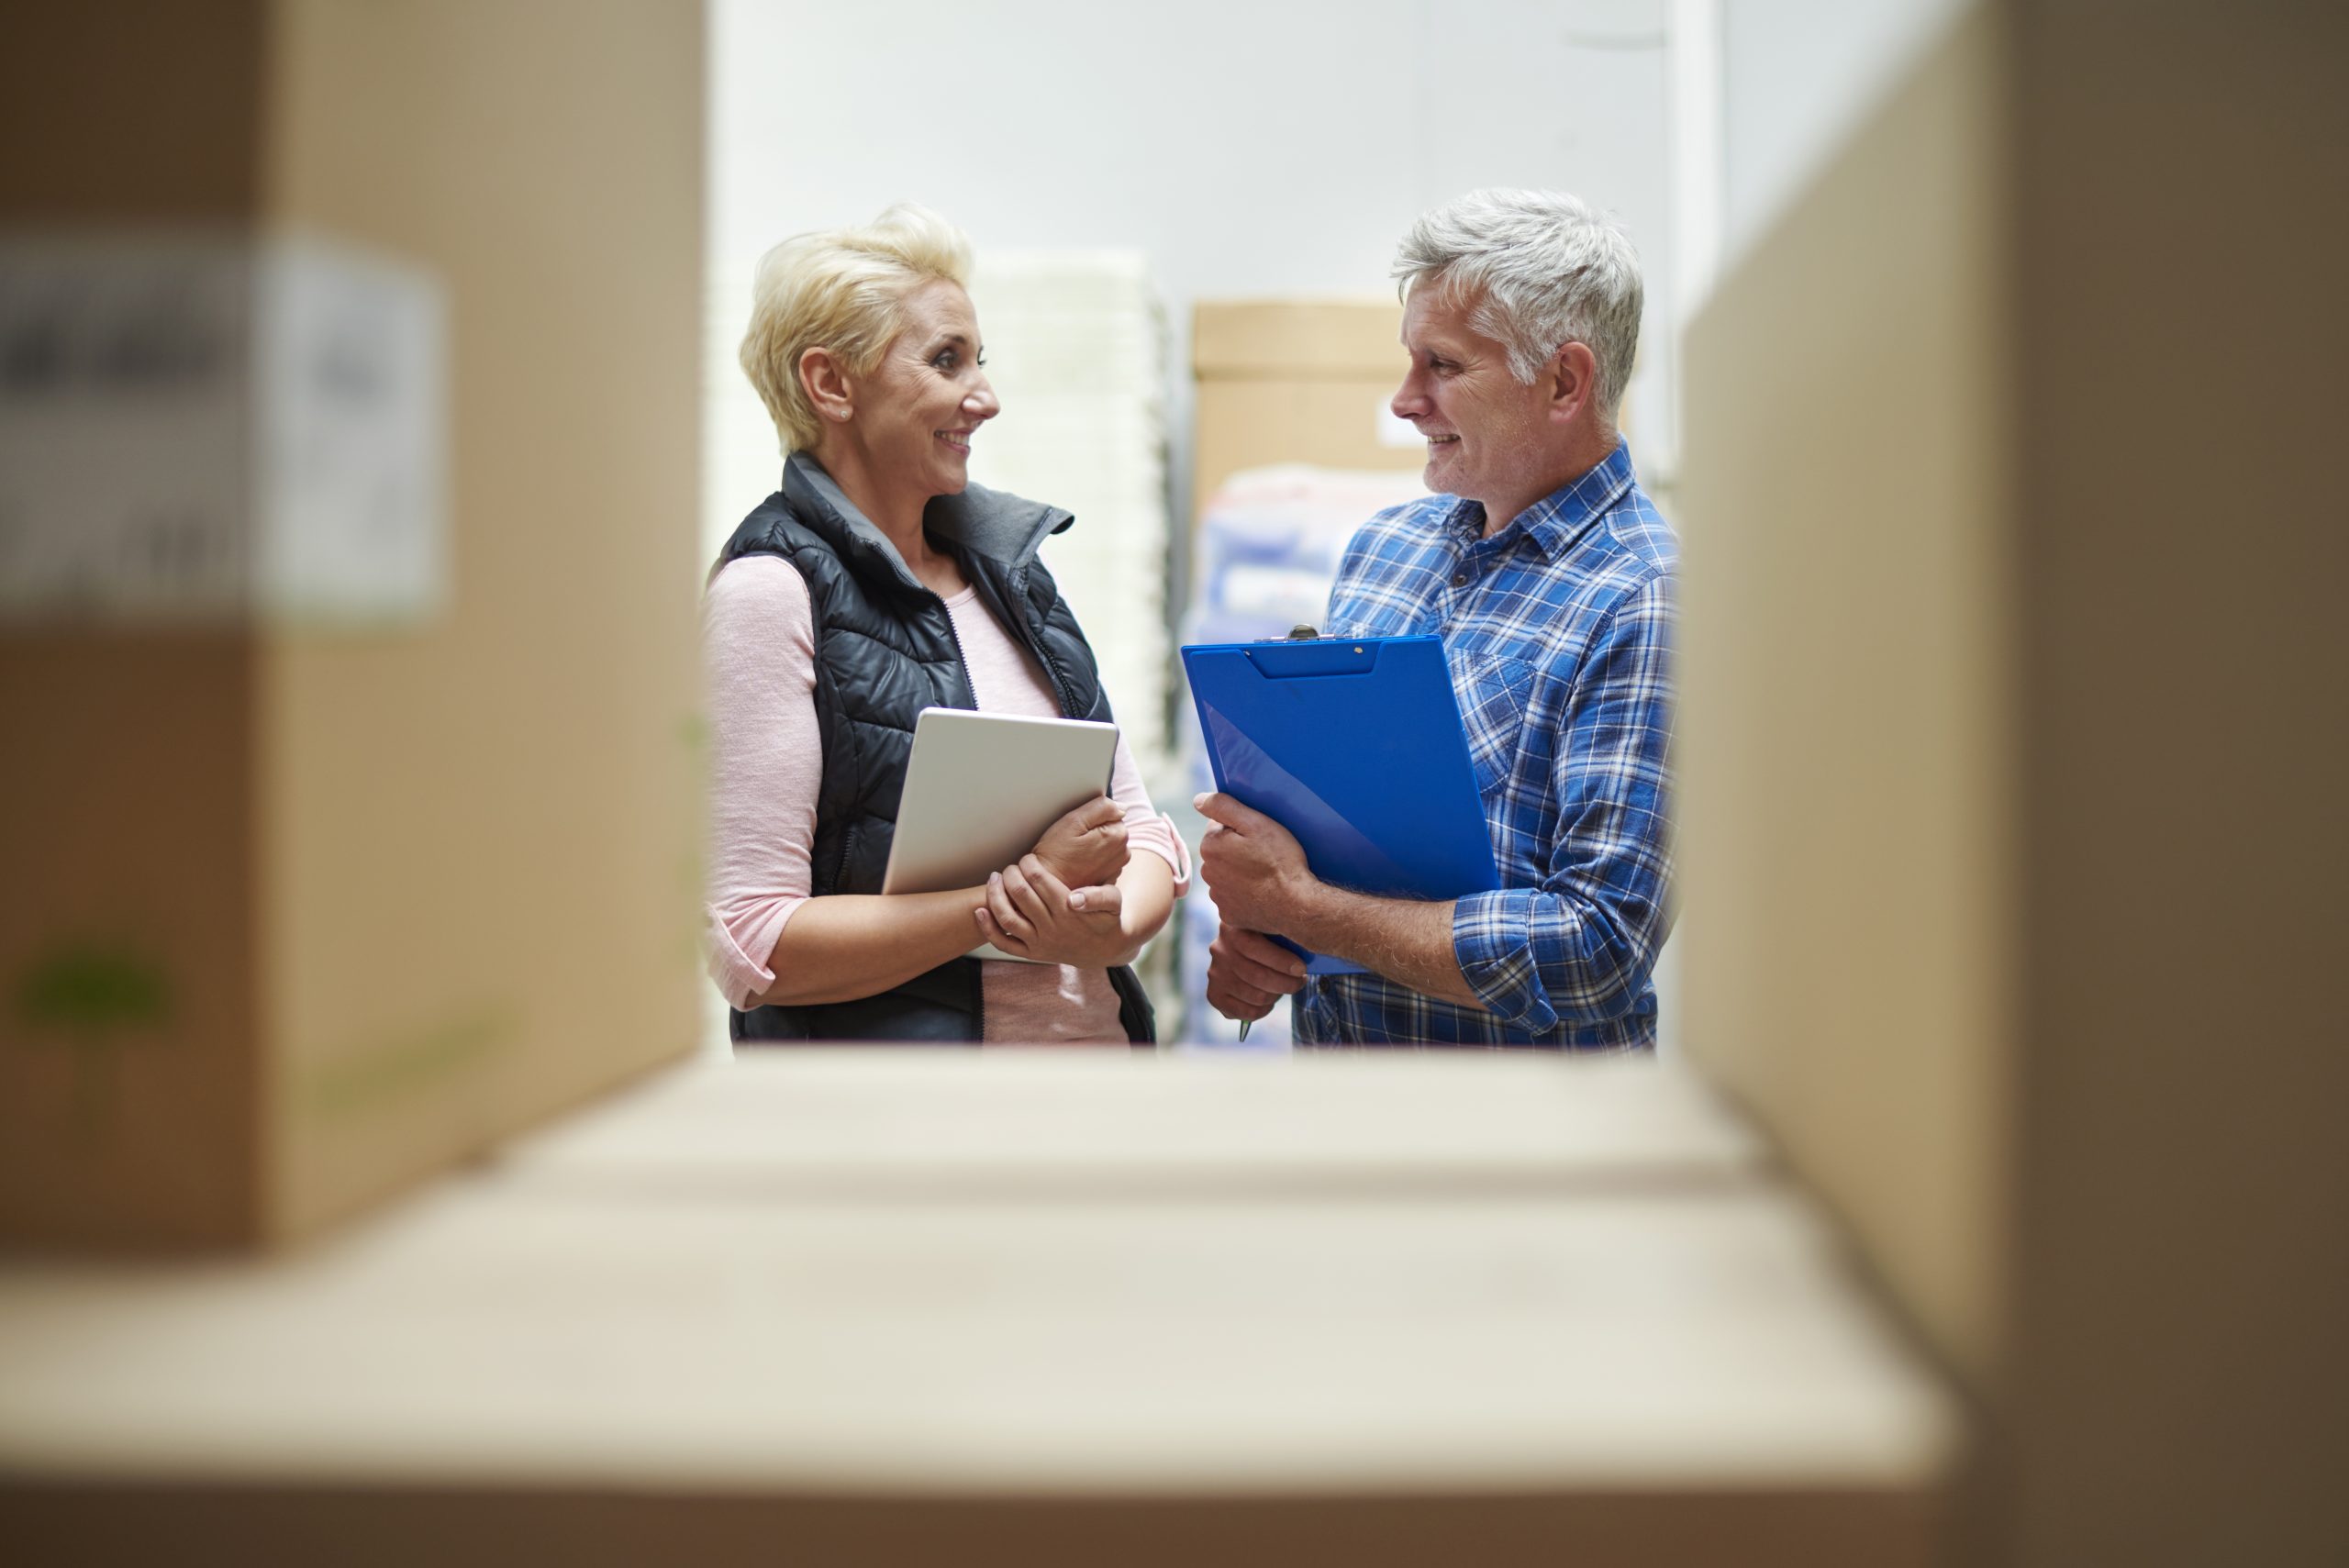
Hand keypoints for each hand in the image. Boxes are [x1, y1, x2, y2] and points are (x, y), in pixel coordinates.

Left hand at [975, 854, 1133, 966]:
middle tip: (1012, 867)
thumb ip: (1098, 895)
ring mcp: (1040, 942)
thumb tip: (1074, 897)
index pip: (1039, 879)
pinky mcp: (1032, 953)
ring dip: (995, 895)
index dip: (1029, 864)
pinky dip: (988, 928)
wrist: (1105, 949)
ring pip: (1008, 918)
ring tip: (994, 878)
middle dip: (1011, 874)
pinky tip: (979, 911)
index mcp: (1068, 909)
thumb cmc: (1107, 918)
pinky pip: (1004, 943)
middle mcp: (1052, 927)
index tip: (1028, 859)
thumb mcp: (1113, 902)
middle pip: (1020, 893)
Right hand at [1031, 796, 1128, 889]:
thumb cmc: (1056, 854)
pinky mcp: (1110, 877)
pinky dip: (1094, 858)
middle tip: (1075, 841)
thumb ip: (1101, 807)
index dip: (1092, 817)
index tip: (1078, 829)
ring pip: (1108, 843)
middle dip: (1095, 830)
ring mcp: (1117, 867)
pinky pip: (1104, 859)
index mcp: (1118, 835)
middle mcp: (1123, 852)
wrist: (1047, 886)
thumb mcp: (1073, 821)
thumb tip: (1120, 807)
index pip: (1112, 813)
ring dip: (1095, 844)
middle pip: (1112, 828)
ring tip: (1076, 853)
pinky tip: (1079, 863)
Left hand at [1193, 791, 1314, 935]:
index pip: (1219, 826)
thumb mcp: (1256, 823)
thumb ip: (1223, 807)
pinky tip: (1263, 892)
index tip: (1259, 836)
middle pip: (1222, 851)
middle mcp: (1207, 872)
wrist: (1296, 904)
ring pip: (1228, 874)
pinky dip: (1245, 894)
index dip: (1242, 828)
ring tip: (1266, 874)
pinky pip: (1234, 898)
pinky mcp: (1229, 914)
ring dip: (1241, 872)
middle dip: (1239, 850)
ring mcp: (1218, 896)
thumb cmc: (1280, 861)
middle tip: (1266, 855)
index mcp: (1210, 846)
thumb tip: (1199, 800)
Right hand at [1206, 926, 1307, 1023]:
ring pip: (1255, 996)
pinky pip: (1244, 1012)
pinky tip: (1270, 1002)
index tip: (1301, 969)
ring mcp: (1215, 974)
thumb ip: (1282, 936)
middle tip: (1299, 982)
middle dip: (1286, 983)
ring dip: (1276, 996)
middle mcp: (1219, 950)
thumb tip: (1307, 954)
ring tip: (1284, 988)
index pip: (1254, 948)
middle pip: (1257, 976)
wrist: (1241, 948)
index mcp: (1232, 928)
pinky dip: (1263, 1011)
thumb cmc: (1266, 937)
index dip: (1281, 961)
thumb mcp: (1271, 928)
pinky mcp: (1214, 994)